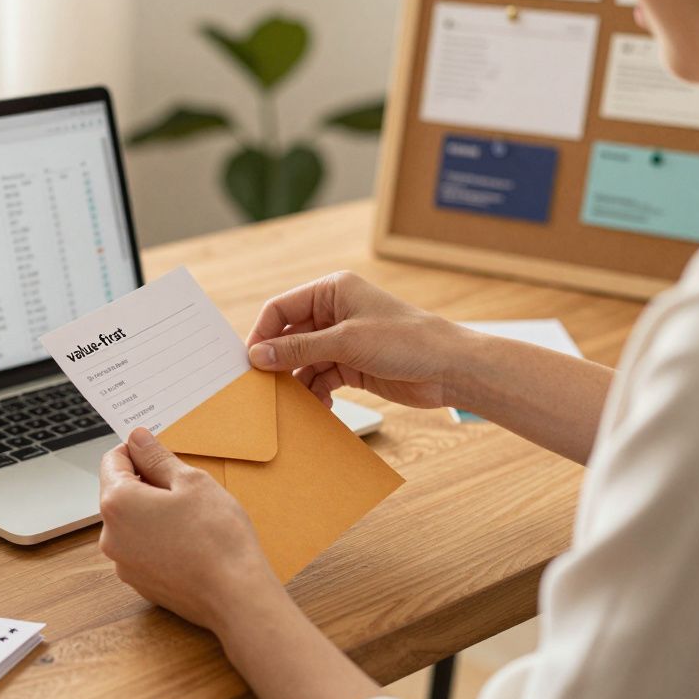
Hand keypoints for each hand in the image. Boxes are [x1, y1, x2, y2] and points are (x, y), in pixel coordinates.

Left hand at [98, 428, 281, 632]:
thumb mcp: (191, 481)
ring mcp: (122, 563)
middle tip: (184, 487)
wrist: (236, 596)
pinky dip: (158, 538)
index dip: (138, 451)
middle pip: (119, 492)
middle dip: (146, 482)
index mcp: (117, 503)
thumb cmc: (217, 537)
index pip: (113, 460)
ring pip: (131, 522)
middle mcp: (110, 535)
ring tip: (190, 516)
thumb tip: (138, 439)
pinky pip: (141, 548)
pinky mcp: (139, 582)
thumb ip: (157, 457)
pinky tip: (189, 541)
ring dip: (152, 511)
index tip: (160, 453)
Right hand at [246, 270, 469, 408]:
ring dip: (297, 382)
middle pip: (290, 336)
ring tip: (291, 402)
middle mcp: (334, 312)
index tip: (248, 361)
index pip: (281, 308)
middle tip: (263, 386)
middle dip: (277, 361)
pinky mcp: (352, 365)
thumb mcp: (346, 342)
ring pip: (304, 361)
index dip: (263, 333)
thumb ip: (299, 349)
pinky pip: (321, 378)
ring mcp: (343, 340)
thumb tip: (258, 355)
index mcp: (332, 291)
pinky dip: (316, 393)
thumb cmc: (406, 341)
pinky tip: (318, 408)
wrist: (450, 369)